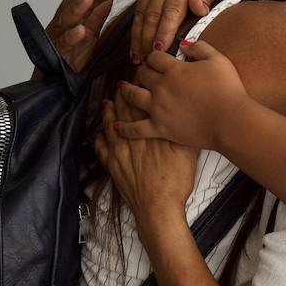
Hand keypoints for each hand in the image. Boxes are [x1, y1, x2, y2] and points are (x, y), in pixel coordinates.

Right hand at [44, 0, 116, 72]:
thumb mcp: (91, 32)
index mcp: (71, 19)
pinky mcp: (58, 53)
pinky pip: (64, 43)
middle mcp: (62, 25)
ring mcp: (58, 37)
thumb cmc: (73, 56)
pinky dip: (72, 36)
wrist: (57, 82)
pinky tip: (81, 30)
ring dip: (78, 7)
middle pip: (71, 4)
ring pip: (66, 19)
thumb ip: (98, 14)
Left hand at [93, 97, 197, 233]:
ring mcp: (120, 153)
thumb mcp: (186, 151)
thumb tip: (175, 112)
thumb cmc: (175, 180)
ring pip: (110, 126)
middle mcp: (132, 138)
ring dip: (109, 113)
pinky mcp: (113, 167)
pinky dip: (99, 139)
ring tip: (107, 102)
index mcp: (150, 132)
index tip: (139, 77)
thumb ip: (178, 130)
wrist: (157, 208)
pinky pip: (102, 149)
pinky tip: (99, 134)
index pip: (143, 105)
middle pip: (124, 112)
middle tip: (121, 84)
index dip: (140, 90)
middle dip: (123, 97)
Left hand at [115, 40, 249, 150]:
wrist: (229, 121)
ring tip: (121, 89)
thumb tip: (185, 43)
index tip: (154, 58)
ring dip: (126, 91)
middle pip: (142, 75)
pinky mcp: (159, 128)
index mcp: (174, 69)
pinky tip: (116, 126)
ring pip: (133, 96)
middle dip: (140, 71)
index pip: (155, 57)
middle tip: (140, 73)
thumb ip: (200, 47)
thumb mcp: (218, 60)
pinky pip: (136, 129)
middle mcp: (161, 87)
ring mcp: (157, 108)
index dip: (153, 56)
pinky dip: (124, 128)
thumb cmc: (228, 90)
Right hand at [131, 0, 224, 61]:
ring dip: (137, 36)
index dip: (164, 33)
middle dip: (146, 40)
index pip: (171, 12)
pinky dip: (135, 24)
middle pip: (151, 15)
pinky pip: (138, 5)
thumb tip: (198, 9)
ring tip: (136, 57)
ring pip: (141, 12)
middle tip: (144, 61)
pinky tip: (134, 41)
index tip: (159, 51)